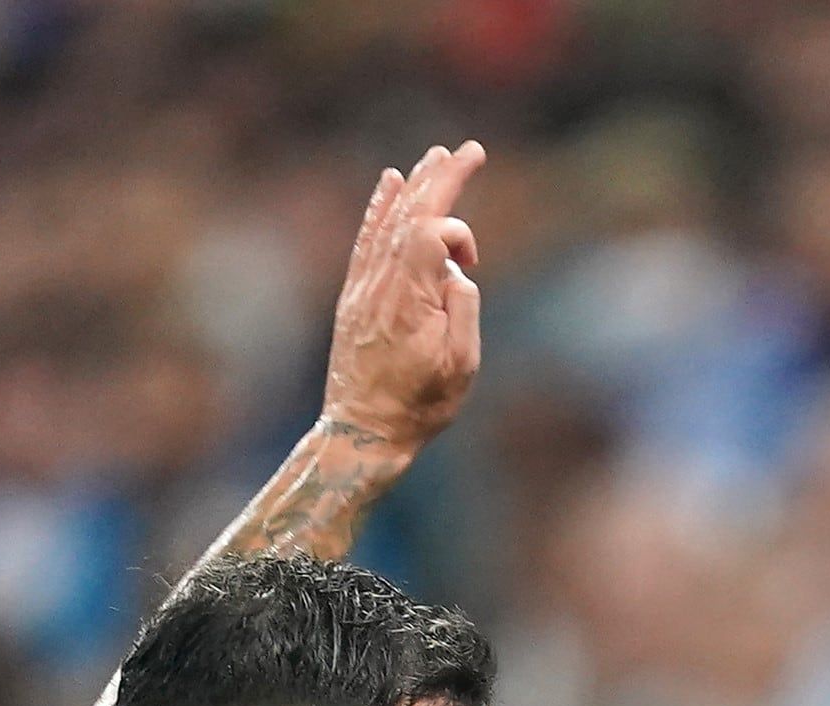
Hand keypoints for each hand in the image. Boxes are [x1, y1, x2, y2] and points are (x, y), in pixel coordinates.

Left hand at [320, 142, 485, 455]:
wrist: (362, 430)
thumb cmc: (419, 405)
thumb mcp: (460, 366)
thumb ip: (464, 307)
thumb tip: (457, 272)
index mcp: (409, 296)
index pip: (433, 232)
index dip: (459, 233)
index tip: (474, 265)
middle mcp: (381, 281)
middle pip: (412, 213)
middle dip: (442, 178)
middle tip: (470, 149)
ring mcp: (363, 285)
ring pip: (390, 220)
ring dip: (415, 185)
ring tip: (435, 156)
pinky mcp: (355, 293)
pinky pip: (368, 237)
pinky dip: (382, 207)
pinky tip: (391, 182)